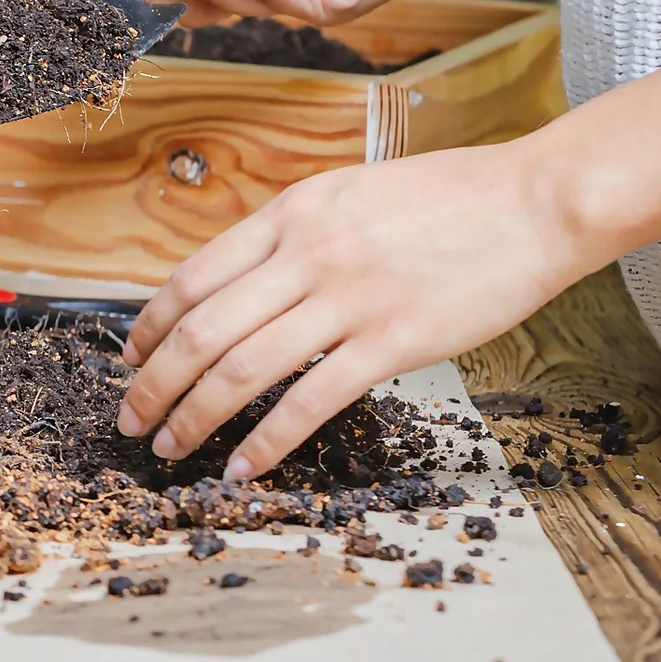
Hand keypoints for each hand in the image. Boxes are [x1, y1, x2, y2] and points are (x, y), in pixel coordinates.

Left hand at [115, 139, 581, 479]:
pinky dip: (266, 441)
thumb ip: (290, 235)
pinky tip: (241, 466)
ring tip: (169, 448)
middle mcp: (304, 253)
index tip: (130, 359)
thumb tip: (238, 284)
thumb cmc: (442, 199)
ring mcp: (346, 298)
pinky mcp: (392, 343)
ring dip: (193, 416)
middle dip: (153, 383)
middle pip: (201, 330)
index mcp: (288, 214)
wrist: (530, 203)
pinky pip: (309, 401)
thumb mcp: (344, 195)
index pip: (192, 277)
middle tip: (130, 419)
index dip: (149, 326)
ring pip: (241, 369)